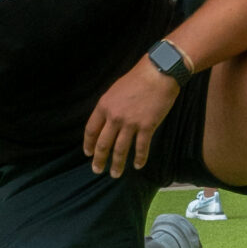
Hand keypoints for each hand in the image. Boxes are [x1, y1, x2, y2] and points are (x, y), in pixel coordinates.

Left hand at [83, 60, 179, 177]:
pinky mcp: (147, 126)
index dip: (89, 144)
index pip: (91, 130)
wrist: (158, 73)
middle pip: (103, 144)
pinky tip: (138, 165)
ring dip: (117, 164)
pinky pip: (141, 147)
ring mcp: (130, 123)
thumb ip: (109, 107)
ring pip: (120, 150)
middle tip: (97, 170)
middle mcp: (114, 117)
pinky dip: (140, 158)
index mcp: (104, 106)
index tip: (88, 153)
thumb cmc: (137, 79)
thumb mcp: (115, 90)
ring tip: (115, 174)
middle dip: (99, 159)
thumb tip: (106, 122)